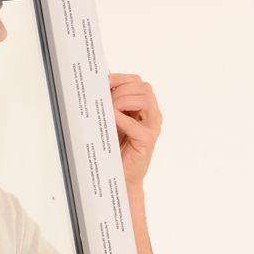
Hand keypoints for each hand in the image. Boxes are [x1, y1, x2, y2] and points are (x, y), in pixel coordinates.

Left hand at [109, 73, 161, 187]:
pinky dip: (122, 119)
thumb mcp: (113, 120)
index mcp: (145, 107)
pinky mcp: (147, 140)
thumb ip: (112, 103)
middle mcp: (152, 115)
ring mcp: (152, 127)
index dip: (121, 78)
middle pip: (144, 88)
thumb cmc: (116, 147)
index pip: (138, 82)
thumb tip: (101, 86)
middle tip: (107, 101)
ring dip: (124, 101)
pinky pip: (136, 126)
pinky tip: (111, 118)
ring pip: (146, 101)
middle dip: (122, 90)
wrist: (120, 174)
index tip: (105, 81)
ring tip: (111, 111)